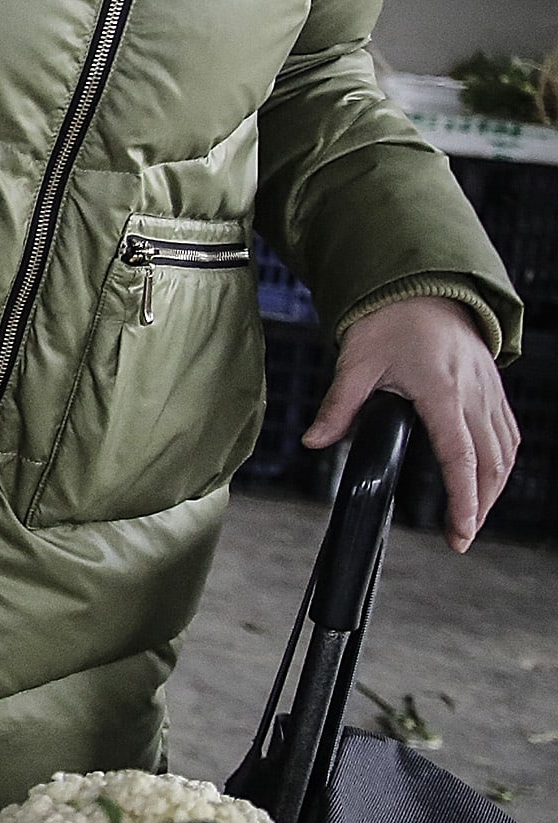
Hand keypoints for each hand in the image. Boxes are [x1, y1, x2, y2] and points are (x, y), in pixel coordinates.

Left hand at [305, 295, 515, 550]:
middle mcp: (474, 395)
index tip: (462, 532)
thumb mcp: (357, 361)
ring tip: (473, 516)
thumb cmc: (390, 319)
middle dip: (481, 505)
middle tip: (462, 537)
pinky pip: (508, 431)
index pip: (460, 458)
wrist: (422, 285)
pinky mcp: (492, 387)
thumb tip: (314, 441)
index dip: (464, 500)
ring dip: (494, 487)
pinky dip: (503, 460)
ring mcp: (488, 391)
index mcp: (444, 393)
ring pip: (505, 450)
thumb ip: (339, 406)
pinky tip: (490, 476)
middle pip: (491, 463)